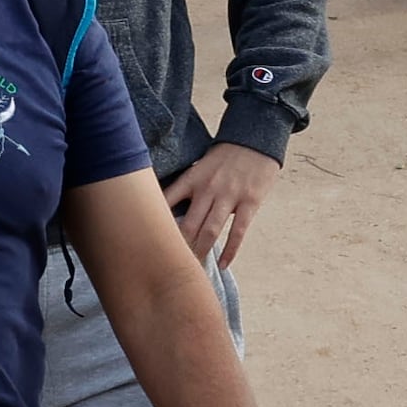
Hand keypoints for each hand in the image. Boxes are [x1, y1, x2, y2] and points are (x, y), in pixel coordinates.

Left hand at [165, 144, 277, 268]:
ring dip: (201, 252)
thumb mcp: (201, 165)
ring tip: (194, 269)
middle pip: (187, 225)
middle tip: (171, 265)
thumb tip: (169, 209)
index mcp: (192, 178)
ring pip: (210, 231)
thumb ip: (188, 187)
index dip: (156, 223)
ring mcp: (229, 196)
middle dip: (179, 247)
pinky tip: (222, 264)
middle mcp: (208, 188)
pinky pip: (238, 232)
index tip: (149, 241)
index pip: (167, 202)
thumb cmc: (226, 154)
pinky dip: (230, 250)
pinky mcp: (249, 202)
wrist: (257, 138)